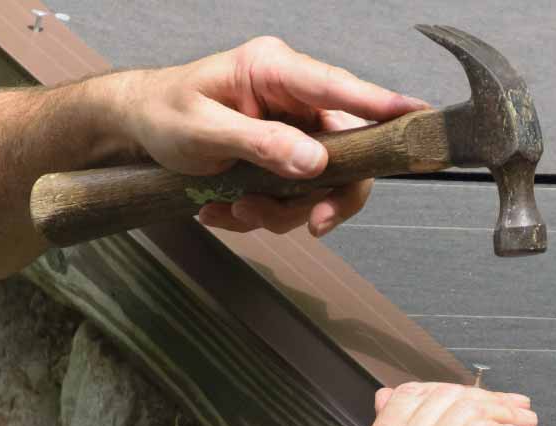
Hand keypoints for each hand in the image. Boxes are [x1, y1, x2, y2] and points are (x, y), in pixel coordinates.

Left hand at [123, 36, 426, 236]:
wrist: (136, 129)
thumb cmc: (162, 113)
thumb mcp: (201, 129)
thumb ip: (259, 144)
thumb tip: (314, 161)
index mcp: (274, 70)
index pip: (340, 88)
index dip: (383, 106)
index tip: (418, 118)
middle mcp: (292, 99)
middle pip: (346, 152)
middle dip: (325, 196)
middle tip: (314, 225)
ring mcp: (290, 130)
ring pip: (320, 185)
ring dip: (280, 211)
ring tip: (231, 208)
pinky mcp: (282, 159)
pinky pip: (293, 198)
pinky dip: (260, 214)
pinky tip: (222, 208)